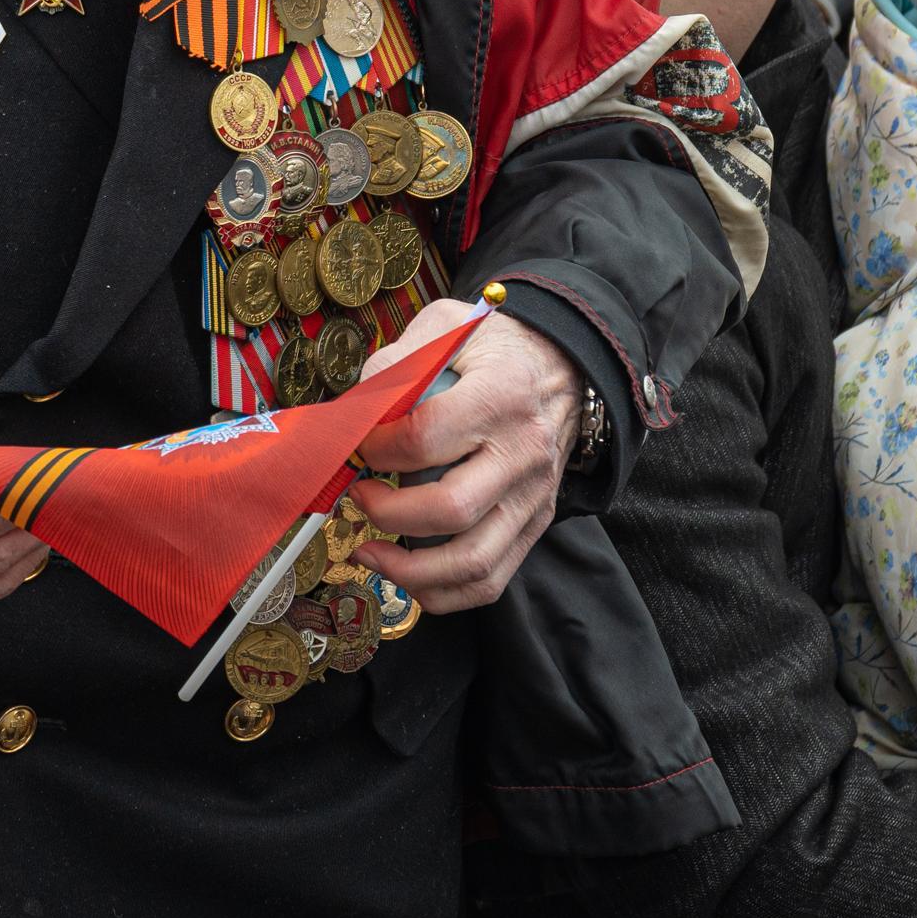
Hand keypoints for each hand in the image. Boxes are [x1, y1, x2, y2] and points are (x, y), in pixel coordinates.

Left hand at [347, 297, 582, 612]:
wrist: (562, 367)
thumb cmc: (494, 349)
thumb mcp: (447, 326)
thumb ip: (397, 362)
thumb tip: (354, 412)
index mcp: (500, 394)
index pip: (424, 438)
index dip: (374, 449)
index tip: (355, 446)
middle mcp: (523, 451)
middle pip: (450, 508)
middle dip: (386, 513)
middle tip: (358, 495)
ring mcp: (534, 495)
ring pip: (472, 561)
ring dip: (408, 570)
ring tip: (368, 551)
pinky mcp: (534, 524)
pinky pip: (489, 581)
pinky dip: (441, 592)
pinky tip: (404, 573)